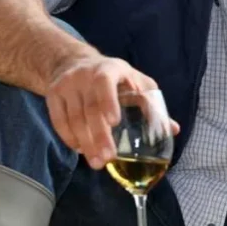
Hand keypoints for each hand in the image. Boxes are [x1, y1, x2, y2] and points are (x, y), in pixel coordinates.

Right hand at [45, 54, 177, 169]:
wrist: (74, 63)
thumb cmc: (116, 77)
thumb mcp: (137, 82)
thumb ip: (152, 104)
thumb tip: (173, 129)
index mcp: (110, 68)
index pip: (104, 82)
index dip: (108, 101)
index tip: (115, 122)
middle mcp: (84, 75)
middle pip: (89, 108)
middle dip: (99, 136)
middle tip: (107, 158)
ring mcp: (66, 85)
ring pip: (73, 118)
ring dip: (85, 143)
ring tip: (97, 162)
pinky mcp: (52, 95)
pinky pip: (59, 121)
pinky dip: (70, 138)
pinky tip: (81, 150)